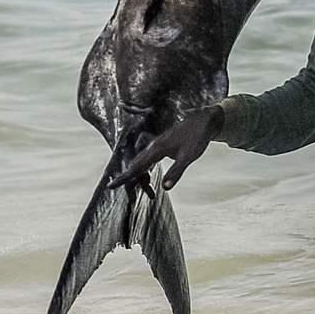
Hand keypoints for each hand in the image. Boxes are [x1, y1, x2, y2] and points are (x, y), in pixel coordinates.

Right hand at [108, 105, 224, 191]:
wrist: (203, 121)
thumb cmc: (197, 137)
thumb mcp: (188, 157)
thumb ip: (176, 172)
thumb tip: (165, 188)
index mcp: (156, 149)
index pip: (136, 167)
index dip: (124, 178)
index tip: (110, 186)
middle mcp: (153, 146)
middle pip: (136, 165)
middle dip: (130, 179)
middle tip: (125, 192)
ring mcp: (157, 144)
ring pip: (141, 161)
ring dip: (138, 174)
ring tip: (141, 189)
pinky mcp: (162, 145)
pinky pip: (147, 158)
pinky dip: (144, 167)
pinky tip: (146, 172)